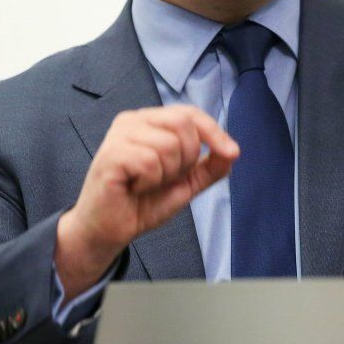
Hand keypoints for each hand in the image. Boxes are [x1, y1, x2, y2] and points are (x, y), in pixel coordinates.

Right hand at [55, 106, 238, 298]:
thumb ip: (210, 167)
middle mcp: (133, 120)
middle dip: (186, 158)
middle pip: (183, 124)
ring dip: (166, 174)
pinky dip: (150, 181)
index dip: (214, 132)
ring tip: (147, 183)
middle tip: (165, 177)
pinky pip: (150, 161)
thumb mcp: (186, 183)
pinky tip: (135, 187)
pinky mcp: (111, 153)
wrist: (110, 231)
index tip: (232, 152)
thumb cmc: (142, 202)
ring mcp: (119, 135)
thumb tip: (232, 151)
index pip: (190, 113)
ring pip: (169, 144)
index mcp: (150, 121)